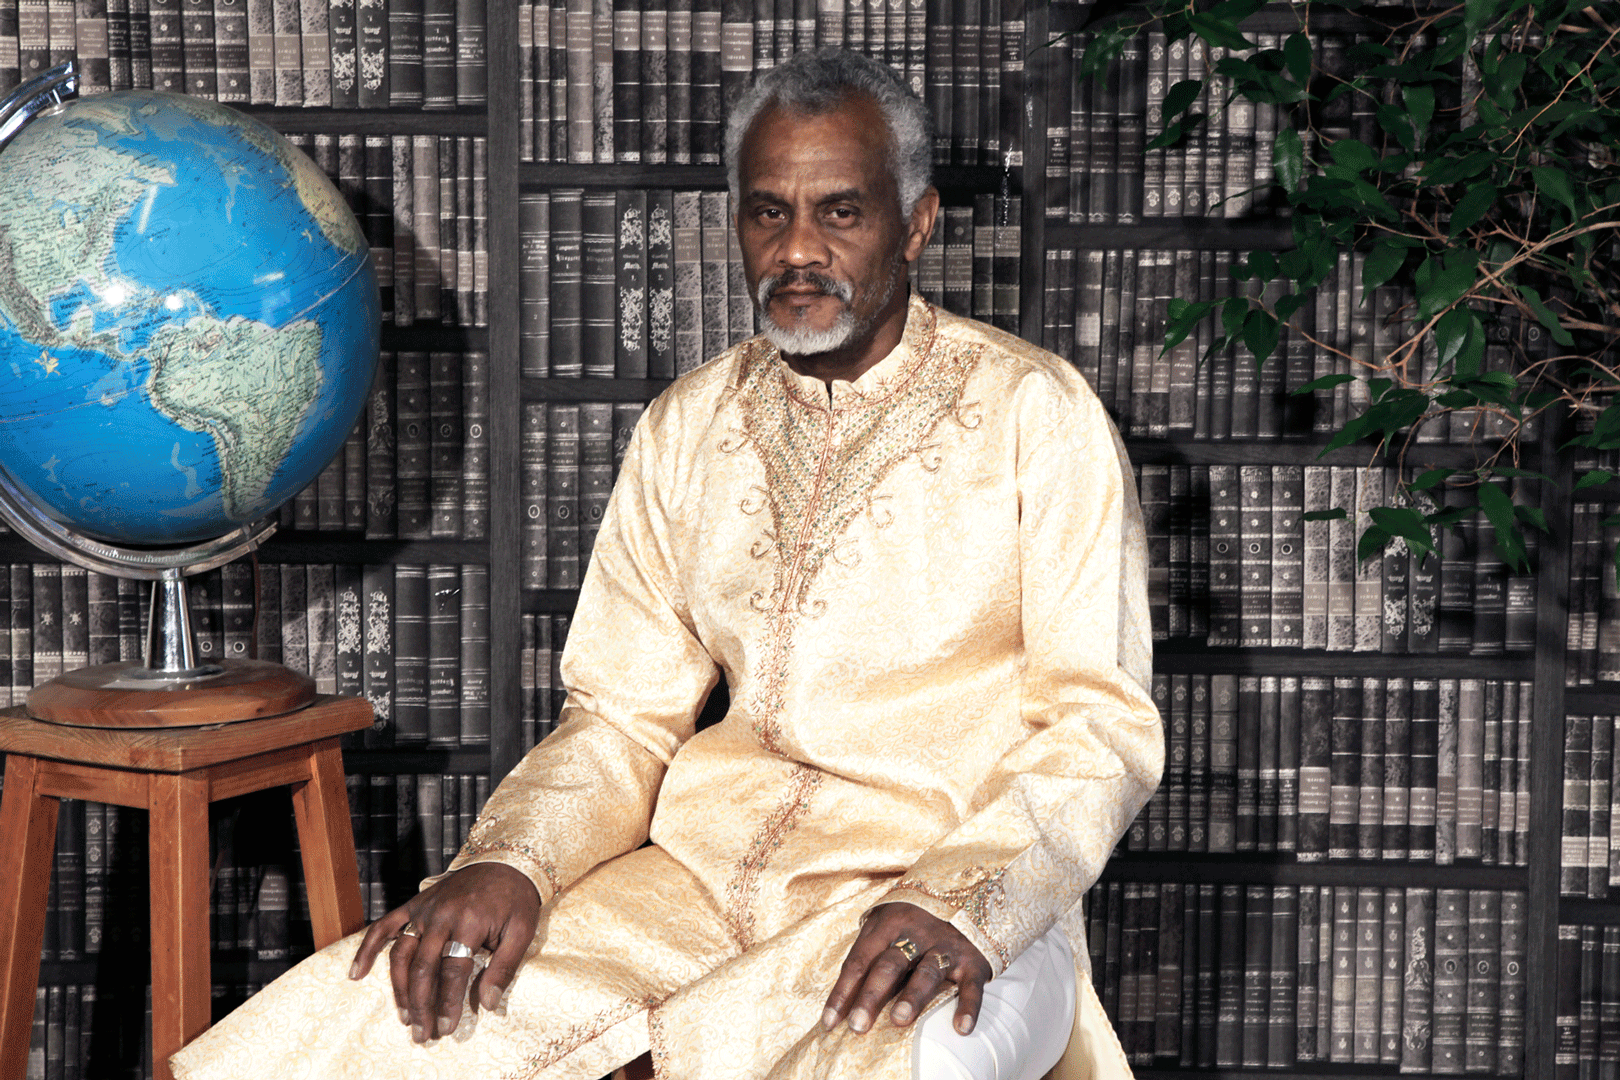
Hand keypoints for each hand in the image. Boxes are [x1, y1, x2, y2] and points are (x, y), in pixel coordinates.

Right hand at [348, 862, 541, 1043]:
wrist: (506, 860)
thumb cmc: (515, 898)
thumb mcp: (521, 931)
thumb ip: (504, 968)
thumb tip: (488, 1004)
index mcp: (470, 922)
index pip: (453, 971)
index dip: (447, 1003)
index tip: (445, 1028)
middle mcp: (442, 916)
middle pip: (423, 968)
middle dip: (421, 1005)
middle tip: (422, 1033)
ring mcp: (424, 910)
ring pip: (401, 954)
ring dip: (400, 989)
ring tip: (406, 1017)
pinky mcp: (414, 905)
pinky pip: (384, 926)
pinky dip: (367, 948)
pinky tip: (356, 973)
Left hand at [821, 901, 991, 1036]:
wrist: (966, 891)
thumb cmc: (916, 916)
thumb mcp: (888, 920)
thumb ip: (869, 949)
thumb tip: (843, 995)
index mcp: (889, 924)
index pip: (859, 960)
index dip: (842, 992)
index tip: (828, 1022)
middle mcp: (916, 934)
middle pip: (888, 966)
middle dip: (871, 996)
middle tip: (857, 1026)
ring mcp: (946, 947)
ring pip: (927, 972)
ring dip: (912, 996)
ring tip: (899, 1020)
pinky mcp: (973, 961)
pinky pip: (971, 986)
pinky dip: (968, 1007)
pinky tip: (961, 1029)